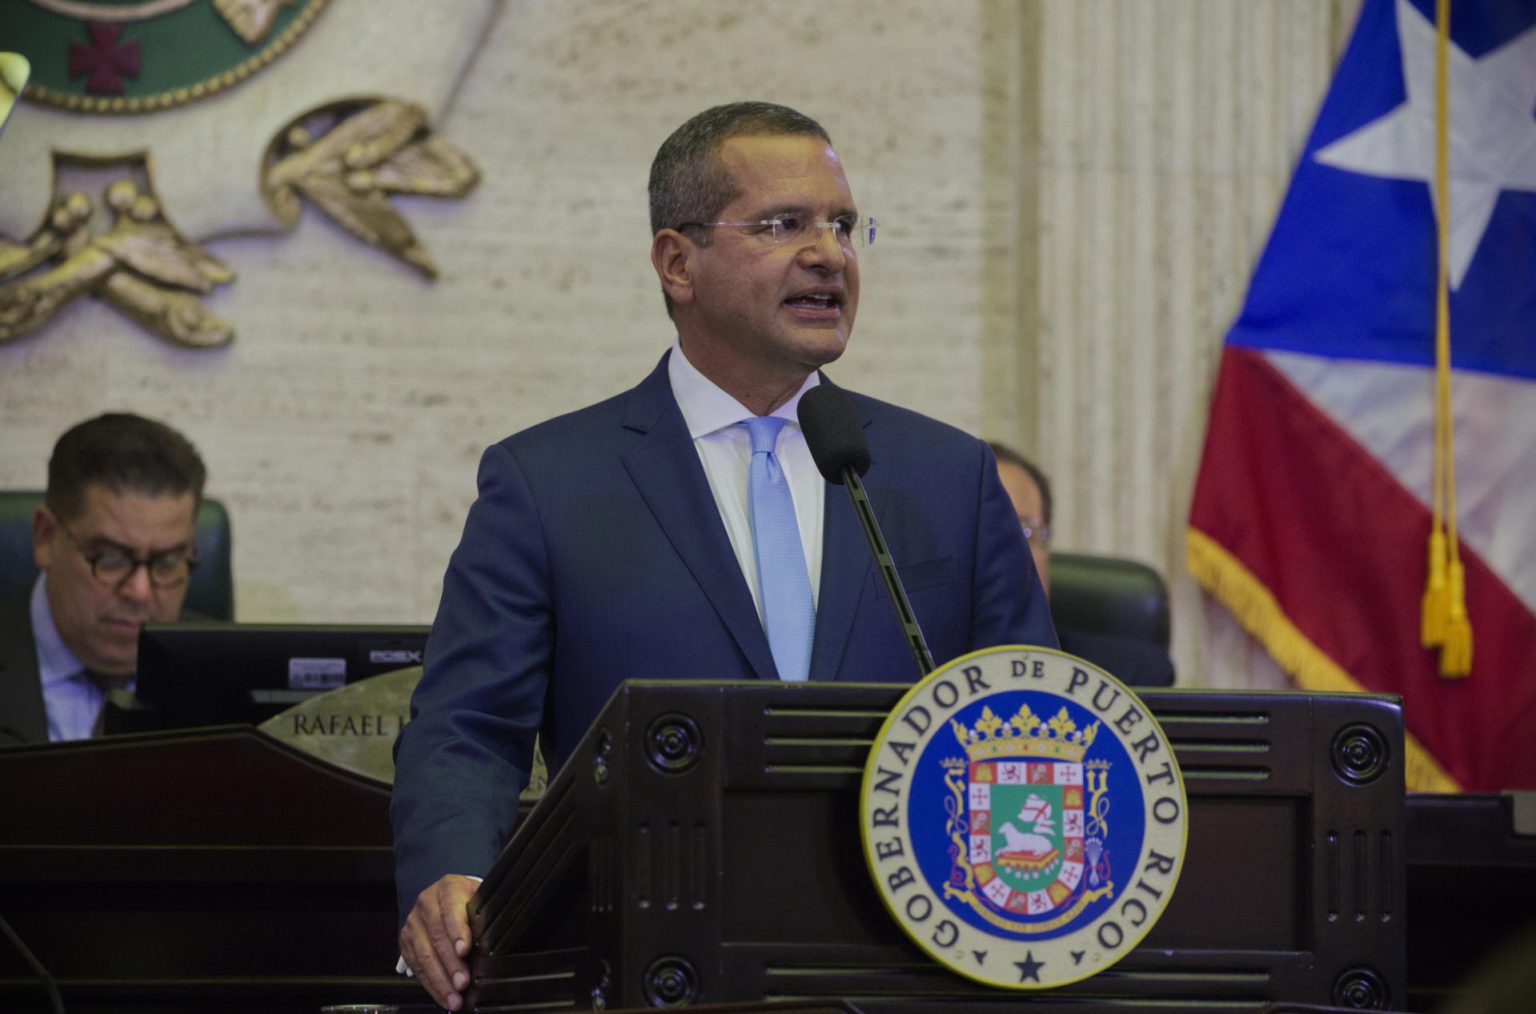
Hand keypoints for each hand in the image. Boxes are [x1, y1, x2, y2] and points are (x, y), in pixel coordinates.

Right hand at [400, 874, 478, 1009]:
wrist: (445, 897)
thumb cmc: (469, 900)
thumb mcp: (480, 898)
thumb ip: (484, 914)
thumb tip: (494, 939)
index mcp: (448, 887)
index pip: (451, 908)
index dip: (457, 930)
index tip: (464, 950)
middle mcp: (426, 903)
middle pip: (437, 936)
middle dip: (450, 963)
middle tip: (463, 983)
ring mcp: (413, 923)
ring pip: (424, 955)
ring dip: (440, 980)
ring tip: (454, 998)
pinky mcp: (406, 942)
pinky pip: (417, 967)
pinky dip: (431, 985)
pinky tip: (443, 997)